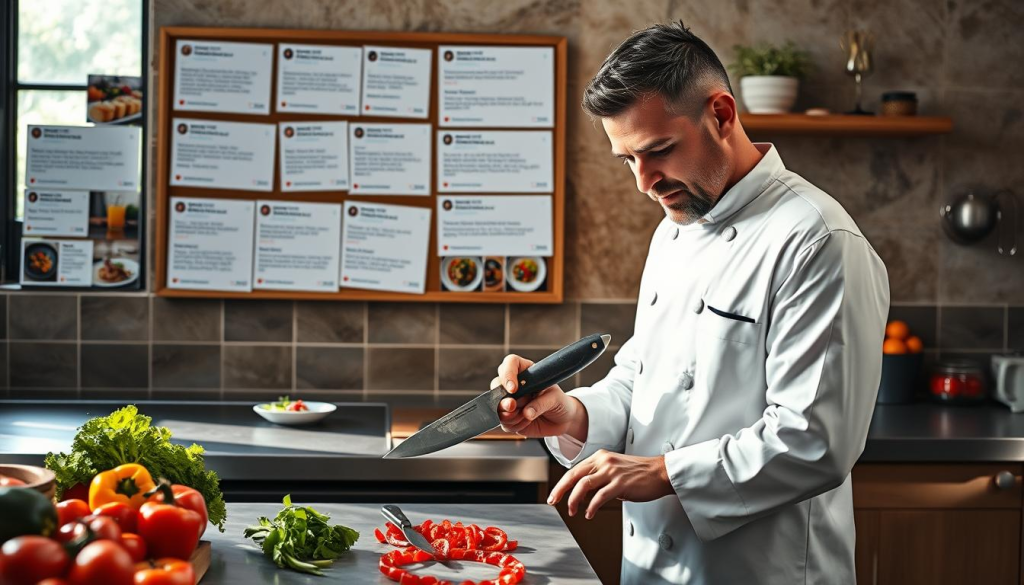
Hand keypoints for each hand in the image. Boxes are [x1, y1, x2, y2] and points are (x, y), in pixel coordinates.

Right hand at [492, 354, 586, 439]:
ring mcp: (510, 401)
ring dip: (511, 415)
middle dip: (504, 399)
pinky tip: (527, 422)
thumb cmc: (560, 402)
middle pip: (497, 385)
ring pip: (497, 406)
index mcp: (526, 372)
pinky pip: (504, 423)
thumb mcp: (555, 398)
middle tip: (513, 406)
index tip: (513, 388)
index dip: (508, 374)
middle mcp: (515, 385)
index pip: (510, 363)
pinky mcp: (509, 418)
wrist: (562, 420)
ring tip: (528, 416)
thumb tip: (527, 413)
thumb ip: (541, 403)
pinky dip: (515, 425)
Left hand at [548, 449, 674, 518]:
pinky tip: (589, 514)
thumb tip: (584, 494)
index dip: (561, 484)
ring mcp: (612, 472)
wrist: (660, 472)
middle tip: (553, 502)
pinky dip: (591, 507)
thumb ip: (599, 477)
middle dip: (560, 490)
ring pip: (583, 485)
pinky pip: (600, 496)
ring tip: (572, 511)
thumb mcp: (615, 468)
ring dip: (574, 500)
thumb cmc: (639, 473)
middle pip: (574, 476)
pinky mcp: (621, 483)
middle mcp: (604, 461)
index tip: (554, 495)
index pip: (574, 470)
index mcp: (600, 457)